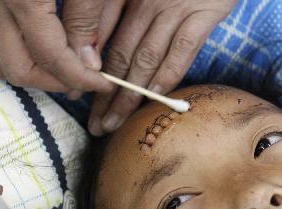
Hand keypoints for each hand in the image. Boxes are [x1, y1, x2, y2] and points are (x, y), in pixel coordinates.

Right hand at [0, 0, 112, 92]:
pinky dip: (18, 55)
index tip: (104, 84)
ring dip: (34, 74)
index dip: (81, 77)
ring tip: (66, 69)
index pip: (50, 57)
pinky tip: (46, 50)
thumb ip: (86, 19)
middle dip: (56, 83)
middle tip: (87, 81)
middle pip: (19, 69)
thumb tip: (89, 65)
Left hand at [87, 0, 236, 135]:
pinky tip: (154, 96)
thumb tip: (97, 51)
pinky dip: (167, 75)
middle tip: (96, 124)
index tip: (77, 93)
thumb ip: (120, 11)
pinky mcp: (204, 13)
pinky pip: (181, 51)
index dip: (86, 67)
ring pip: (145, 59)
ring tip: (114, 123)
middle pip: (119, 54)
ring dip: (128, 96)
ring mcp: (175, 6)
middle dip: (105, 94)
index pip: (99, 35)